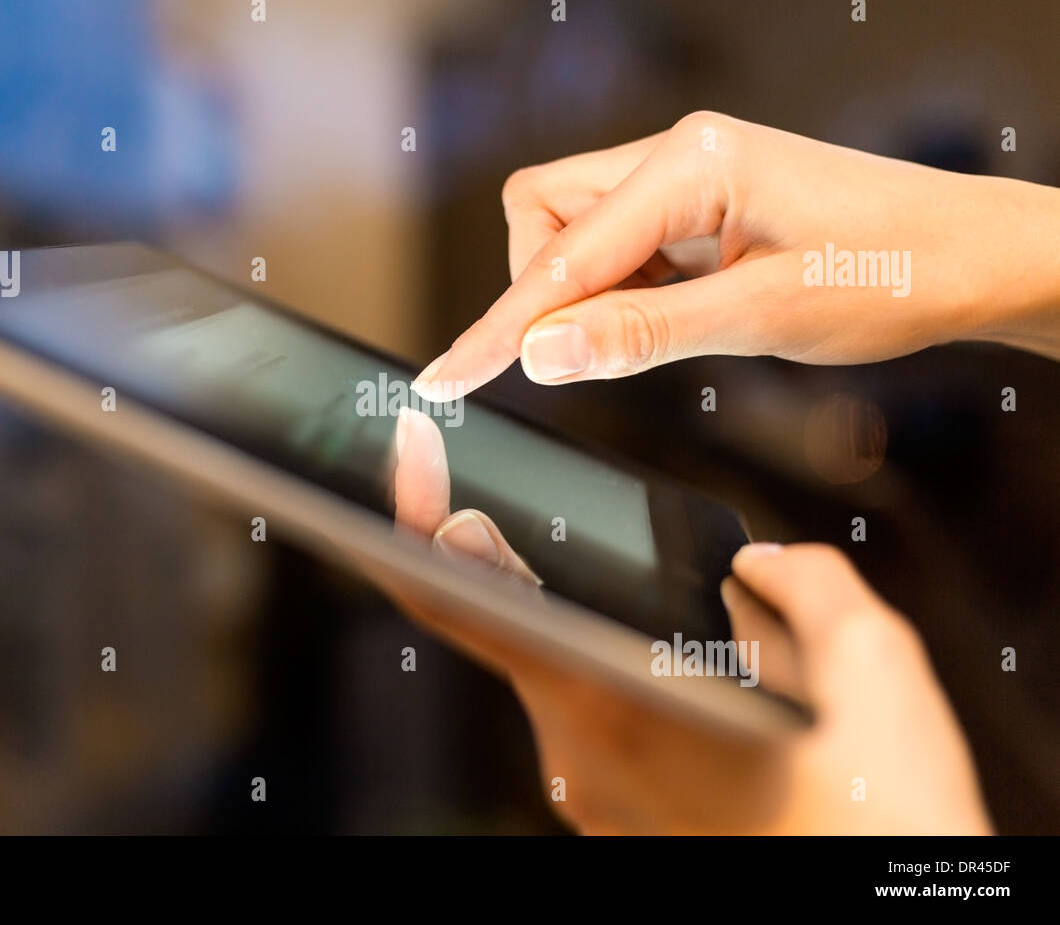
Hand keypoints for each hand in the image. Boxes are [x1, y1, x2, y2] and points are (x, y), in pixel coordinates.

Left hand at [380, 408, 991, 833]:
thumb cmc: (882, 822)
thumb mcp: (873, 667)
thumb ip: (801, 582)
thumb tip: (752, 565)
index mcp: (609, 698)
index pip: (462, 601)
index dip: (417, 527)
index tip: (413, 468)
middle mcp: (578, 756)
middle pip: (531, 632)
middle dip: (580, 581)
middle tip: (638, 548)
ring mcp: (592, 800)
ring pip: (578, 683)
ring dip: (623, 644)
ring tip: (723, 648)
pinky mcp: (618, 828)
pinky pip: (606, 732)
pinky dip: (639, 695)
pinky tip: (714, 700)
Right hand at [411, 112, 1059, 399]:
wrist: (974, 255)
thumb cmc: (894, 271)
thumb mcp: (763, 315)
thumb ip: (643, 334)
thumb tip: (542, 352)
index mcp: (692, 163)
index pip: (561, 252)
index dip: (500, 324)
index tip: (448, 375)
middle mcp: (679, 157)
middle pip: (545, 215)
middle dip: (542, 290)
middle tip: (578, 356)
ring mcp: (687, 180)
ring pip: (577, 234)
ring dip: (587, 296)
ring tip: (660, 334)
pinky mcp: (698, 209)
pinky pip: (621, 250)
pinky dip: (621, 296)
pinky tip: (672, 319)